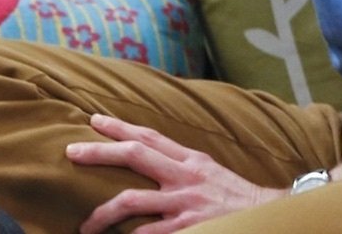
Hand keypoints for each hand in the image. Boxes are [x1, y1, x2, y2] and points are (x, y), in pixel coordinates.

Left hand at [68, 114, 284, 233]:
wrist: (270, 216)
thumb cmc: (236, 198)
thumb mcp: (209, 171)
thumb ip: (181, 165)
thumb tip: (150, 158)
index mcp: (190, 160)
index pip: (148, 136)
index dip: (119, 127)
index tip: (93, 121)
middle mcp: (185, 176)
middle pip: (134, 155)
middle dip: (99, 152)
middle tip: (71, 153)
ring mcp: (185, 202)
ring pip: (132, 200)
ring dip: (103, 213)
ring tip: (85, 226)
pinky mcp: (190, 226)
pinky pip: (151, 233)